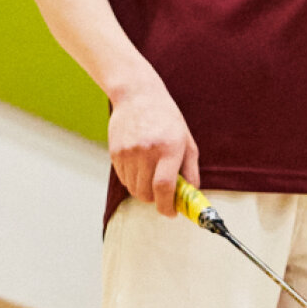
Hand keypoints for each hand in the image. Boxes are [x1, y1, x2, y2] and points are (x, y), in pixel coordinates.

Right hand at [108, 77, 197, 214]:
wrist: (137, 95)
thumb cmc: (166, 118)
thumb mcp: (186, 141)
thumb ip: (190, 171)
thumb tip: (191, 197)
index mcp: (169, 148)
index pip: (164, 187)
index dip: (167, 206)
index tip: (171, 213)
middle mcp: (147, 151)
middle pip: (146, 193)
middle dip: (156, 201)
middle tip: (163, 194)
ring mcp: (128, 152)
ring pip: (134, 189)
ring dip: (144, 190)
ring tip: (151, 175)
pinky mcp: (115, 153)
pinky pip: (124, 180)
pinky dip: (133, 181)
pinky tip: (140, 166)